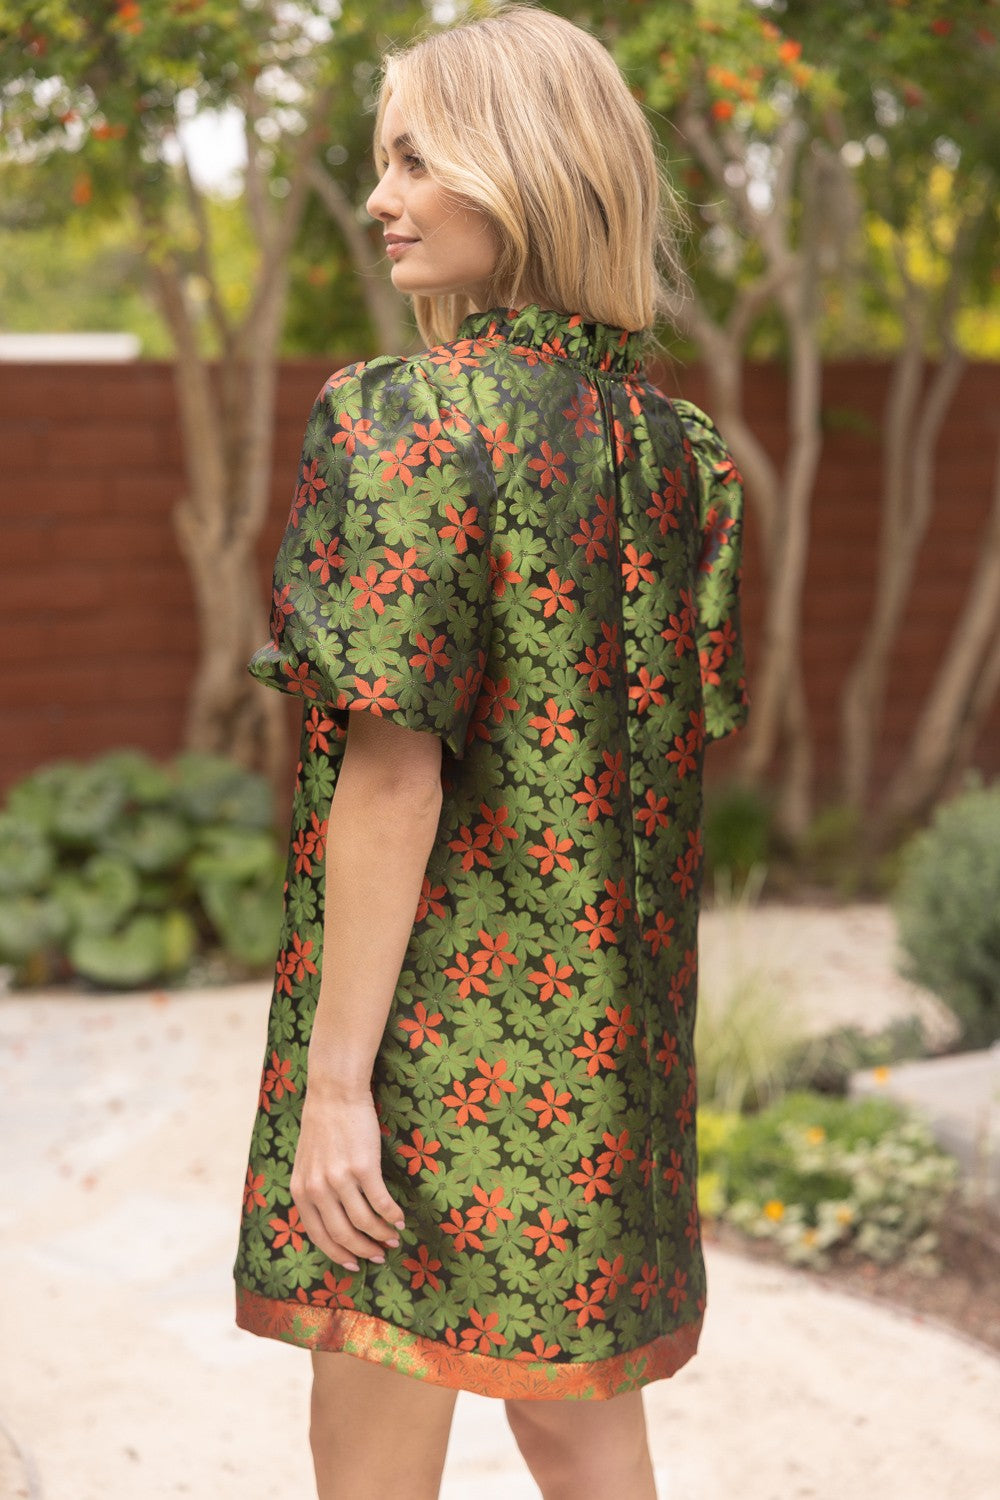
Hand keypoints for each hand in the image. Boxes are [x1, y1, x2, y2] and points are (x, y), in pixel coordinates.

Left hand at [290, 1084, 405, 1272]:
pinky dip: (392, 1215)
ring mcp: (340, 1179)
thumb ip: (313, 1190)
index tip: (354, 1264)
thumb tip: (331, 1219)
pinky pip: (381, 1202)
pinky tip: (400, 1218)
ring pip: (364, 1222)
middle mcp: (317, 1189)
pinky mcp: (363, 1167)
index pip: (318, 1235)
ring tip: (394, 1238)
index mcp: (301, 1191)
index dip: (338, 1254)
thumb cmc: (323, 1125)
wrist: (335, 1092)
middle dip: (363, 1251)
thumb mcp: (306, 1162)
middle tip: (379, 1256)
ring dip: (382, 1235)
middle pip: (343, 1234)